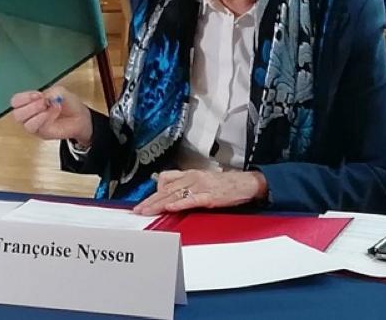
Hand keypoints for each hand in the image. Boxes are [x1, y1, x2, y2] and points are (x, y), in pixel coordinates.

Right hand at [10, 86, 92, 143]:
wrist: (79, 116)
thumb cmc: (67, 103)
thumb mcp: (58, 91)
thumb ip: (48, 92)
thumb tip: (42, 99)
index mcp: (29, 102)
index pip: (16, 101)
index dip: (24, 97)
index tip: (37, 95)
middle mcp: (29, 115)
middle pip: (17, 114)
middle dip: (30, 106)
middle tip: (43, 102)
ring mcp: (35, 125)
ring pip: (25, 123)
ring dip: (37, 113)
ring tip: (49, 108)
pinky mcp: (42, 133)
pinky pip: (37, 128)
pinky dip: (44, 119)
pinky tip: (53, 114)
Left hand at [132, 170, 267, 215]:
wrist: (247, 183)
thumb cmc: (226, 184)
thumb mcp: (203, 181)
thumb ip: (188, 186)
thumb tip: (172, 196)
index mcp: (190, 174)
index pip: (165, 181)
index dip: (153, 193)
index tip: (143, 202)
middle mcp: (193, 178)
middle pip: (166, 189)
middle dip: (151, 201)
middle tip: (138, 209)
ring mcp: (201, 187)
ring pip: (175, 195)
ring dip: (159, 204)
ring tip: (147, 211)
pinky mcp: (210, 196)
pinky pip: (192, 200)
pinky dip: (181, 204)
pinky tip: (171, 208)